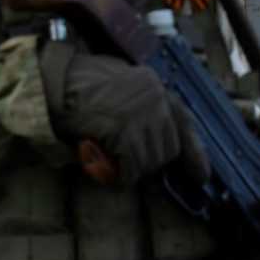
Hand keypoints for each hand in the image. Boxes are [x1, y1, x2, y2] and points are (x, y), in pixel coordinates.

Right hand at [40, 42, 209, 186]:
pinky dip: (117, 175)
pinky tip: (102, 162)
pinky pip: (131, 171)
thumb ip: (143, 112)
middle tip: (124, 159)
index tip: (202, 175)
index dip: (195, 153)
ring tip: (108, 155)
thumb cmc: (82, 88)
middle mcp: (155, 99)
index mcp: (154, 86)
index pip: (185, 122)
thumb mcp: (122, 90)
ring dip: (131, 169)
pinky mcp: (126, 133)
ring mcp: (142, 115)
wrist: (58, 84)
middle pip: (168, 149)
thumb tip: (160, 152)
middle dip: (150, 161)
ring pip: (151, 162)